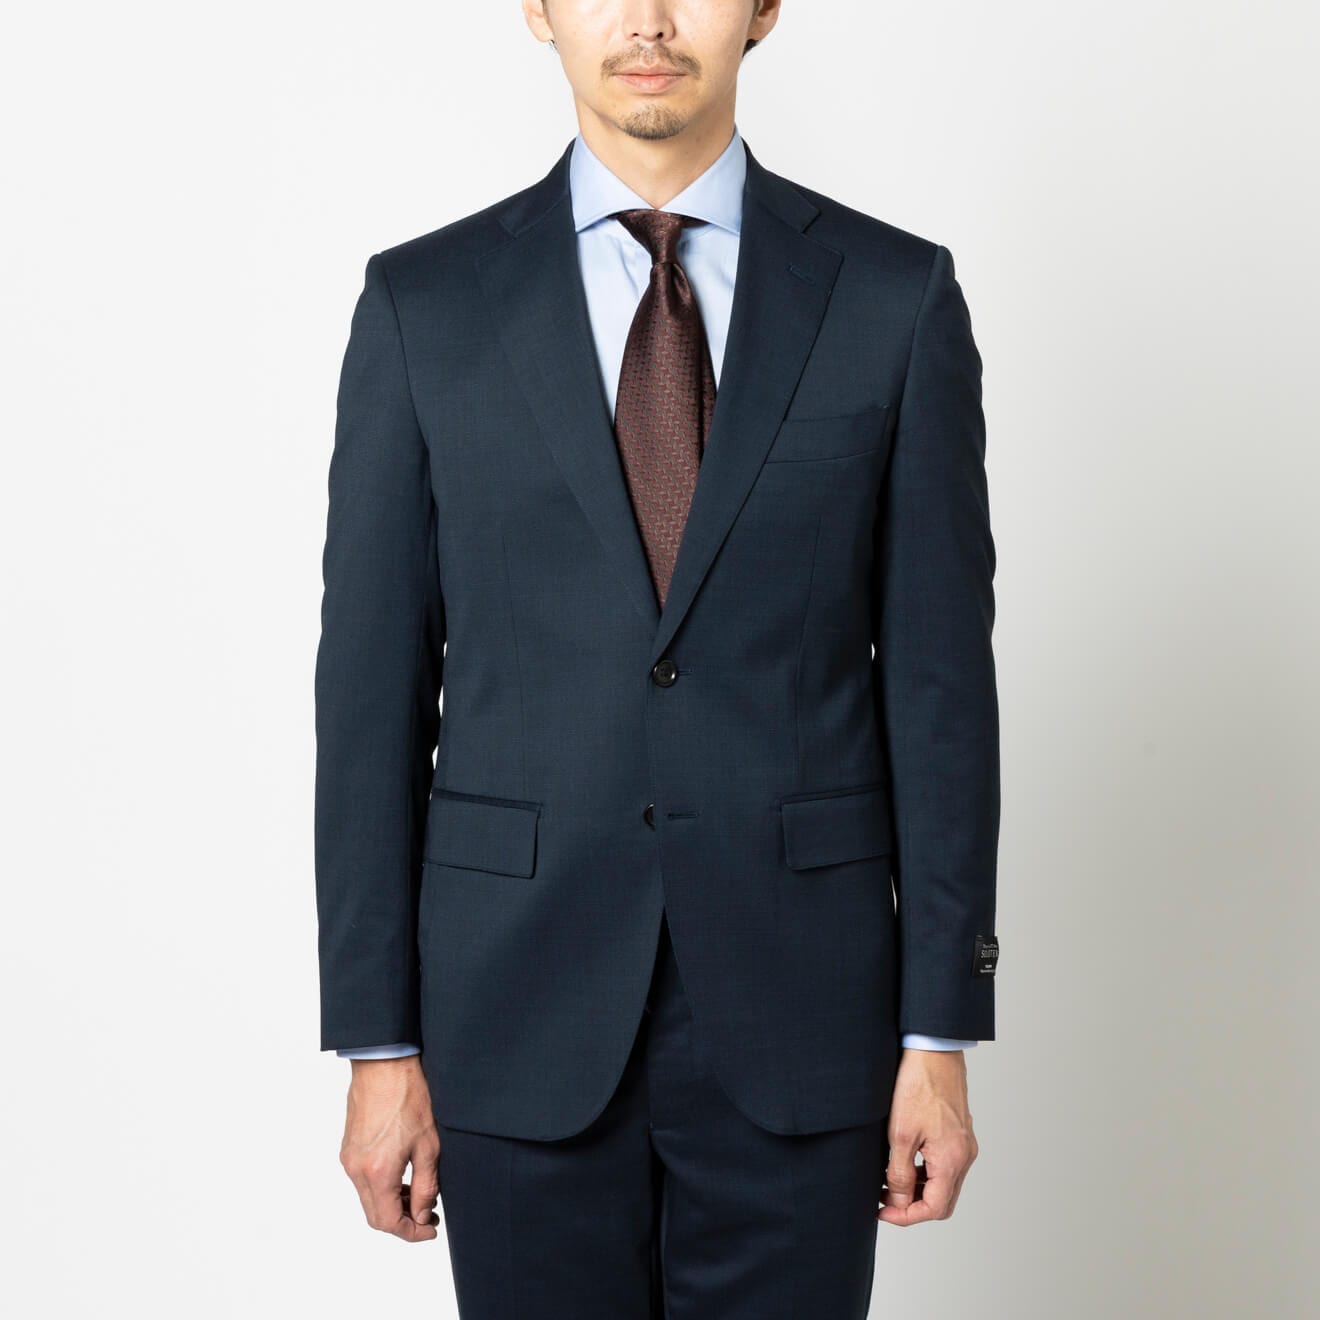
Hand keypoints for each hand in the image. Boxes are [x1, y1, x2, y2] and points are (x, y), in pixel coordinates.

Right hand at [339, 1055, 441, 1240]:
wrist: (383, 1063)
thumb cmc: (408, 1096)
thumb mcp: (428, 1145)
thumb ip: (425, 1186)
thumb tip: (421, 1214)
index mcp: (377, 1172)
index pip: (388, 1222)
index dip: (410, 1232)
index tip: (429, 1229)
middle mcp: (356, 1169)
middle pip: (374, 1215)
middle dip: (401, 1222)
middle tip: (427, 1215)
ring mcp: (348, 1158)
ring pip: (367, 1198)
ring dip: (390, 1204)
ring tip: (417, 1196)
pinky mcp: (347, 1148)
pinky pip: (362, 1180)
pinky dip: (380, 1187)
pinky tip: (401, 1177)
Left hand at [878, 1047, 978, 1225]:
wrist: (933, 1050)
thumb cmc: (918, 1085)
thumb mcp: (900, 1134)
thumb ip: (898, 1173)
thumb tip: (897, 1202)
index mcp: (952, 1160)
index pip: (934, 1208)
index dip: (906, 1216)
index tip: (882, 1211)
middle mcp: (964, 1156)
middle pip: (942, 1201)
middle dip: (912, 1207)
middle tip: (883, 1201)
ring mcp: (964, 1144)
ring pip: (944, 1184)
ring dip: (918, 1190)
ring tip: (888, 1182)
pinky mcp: (959, 1133)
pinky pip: (945, 1166)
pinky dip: (925, 1173)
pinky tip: (904, 1163)